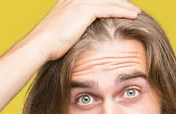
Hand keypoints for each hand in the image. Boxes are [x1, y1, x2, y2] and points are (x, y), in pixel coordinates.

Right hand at [24, 0, 140, 60]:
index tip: (118, 8)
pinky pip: (110, 8)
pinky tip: (134, 15)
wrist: (39, 45)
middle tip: (131, 9)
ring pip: (109, 1)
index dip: (107, 2)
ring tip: (136, 12)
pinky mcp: (85, 10)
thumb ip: (68, 30)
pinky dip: (123, 11)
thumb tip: (75, 39)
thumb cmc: (45, 46)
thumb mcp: (57, 33)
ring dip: (125, 6)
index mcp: (67, 1)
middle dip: (118, 2)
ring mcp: (79, 2)